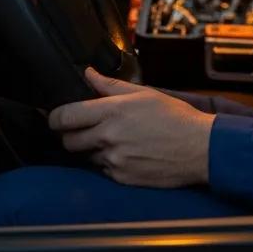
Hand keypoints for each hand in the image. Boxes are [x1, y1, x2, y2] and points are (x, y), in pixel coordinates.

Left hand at [48, 68, 214, 187]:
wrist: (198, 147)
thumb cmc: (174, 116)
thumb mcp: (143, 93)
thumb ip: (110, 85)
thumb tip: (89, 73)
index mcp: (112, 111)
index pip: (65, 116)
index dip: (54, 117)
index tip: (56, 117)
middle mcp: (108, 137)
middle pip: (68, 141)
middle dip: (70, 135)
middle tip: (83, 128)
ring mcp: (113, 160)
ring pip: (86, 156)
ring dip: (93, 149)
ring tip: (114, 140)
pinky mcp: (121, 178)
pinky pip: (103, 170)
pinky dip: (109, 163)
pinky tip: (127, 153)